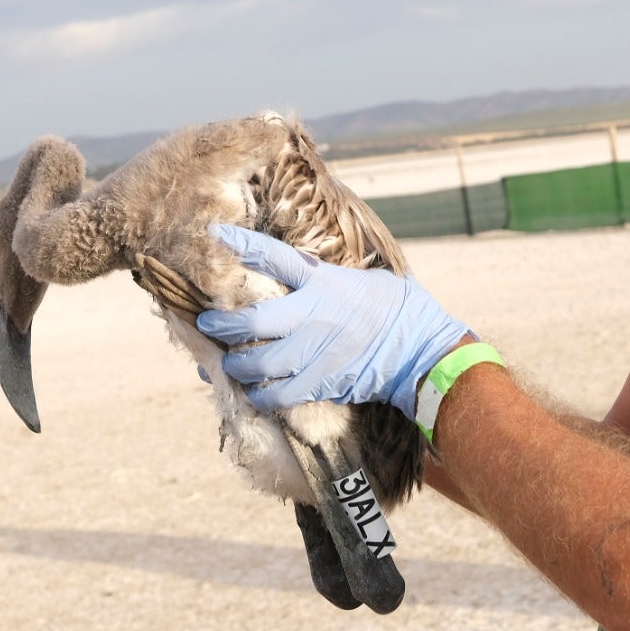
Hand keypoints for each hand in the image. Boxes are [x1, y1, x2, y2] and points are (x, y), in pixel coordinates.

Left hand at [197, 224, 469, 416]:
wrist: (421, 348)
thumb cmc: (391, 307)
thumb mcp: (354, 280)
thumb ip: (318, 279)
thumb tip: (287, 273)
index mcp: (324, 282)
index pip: (276, 257)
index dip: (243, 244)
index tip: (215, 232)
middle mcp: (315, 315)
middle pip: (254, 321)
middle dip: (223, 326)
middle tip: (208, 325)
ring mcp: (317, 352)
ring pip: (260, 364)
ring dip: (237, 367)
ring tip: (229, 365)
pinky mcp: (324, 382)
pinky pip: (280, 396)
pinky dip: (260, 397)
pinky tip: (253, 394)